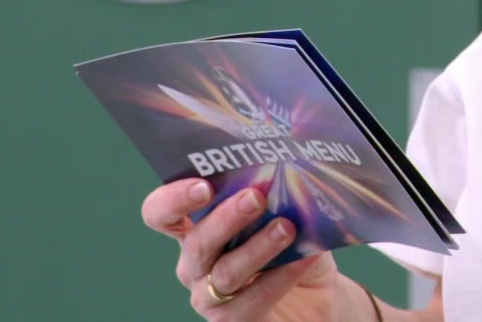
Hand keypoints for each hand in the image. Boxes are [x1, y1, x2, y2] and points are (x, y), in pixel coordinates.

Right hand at [141, 178, 363, 320]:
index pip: (162, 213)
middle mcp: (195, 263)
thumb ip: (280, 196)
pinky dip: (280, 276)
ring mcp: (209, 296)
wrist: (319, 301)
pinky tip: (303, 259)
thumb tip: (286, 173)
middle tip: (255, 198)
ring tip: (286, 227)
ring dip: (257, 247)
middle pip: (197, 242)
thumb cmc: (297, 249)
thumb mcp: (290, 215)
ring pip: (225, 273)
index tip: (203, 186)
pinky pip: (252, 300)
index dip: (174, 199)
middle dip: (226, 218)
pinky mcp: (232, 321)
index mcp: (197, 228)